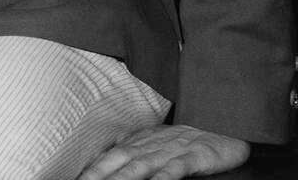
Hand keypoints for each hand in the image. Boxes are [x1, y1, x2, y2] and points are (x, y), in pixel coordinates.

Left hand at [78, 125, 249, 179]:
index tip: (77, 177)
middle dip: (99, 173)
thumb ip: (134, 152)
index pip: (111, 155)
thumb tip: (108, 162)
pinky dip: (162, 178)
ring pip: (141, 166)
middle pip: (119, 160)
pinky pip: (175, 169)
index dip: (93, 167)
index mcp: (140, 142)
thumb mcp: (155, 144)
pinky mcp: (192, 157)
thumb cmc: (186, 141)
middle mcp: (150, 145)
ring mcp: (170, 150)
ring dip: (123, 178)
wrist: (222, 124)